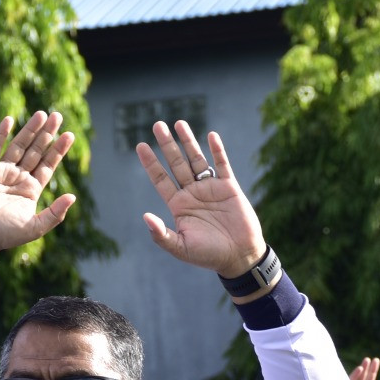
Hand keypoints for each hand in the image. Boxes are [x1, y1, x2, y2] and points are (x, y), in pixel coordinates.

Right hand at [0, 111, 76, 257]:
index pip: (48, 165)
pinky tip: (10, 120)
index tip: (69, 135)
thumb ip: (55, 213)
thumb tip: (73, 196)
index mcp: (30, 190)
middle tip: (57, 116)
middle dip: (47, 134)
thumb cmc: (6, 234)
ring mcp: (2, 172)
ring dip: (30, 130)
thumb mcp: (35, 227)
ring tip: (42, 114)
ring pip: (19, 145)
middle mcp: (18, 178)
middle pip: (36, 151)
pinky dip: (1, 134)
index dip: (58, 150)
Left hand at [137, 120, 265, 277]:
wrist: (239, 257)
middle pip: (176, 163)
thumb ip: (161, 234)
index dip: (150, 163)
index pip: (160, 179)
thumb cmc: (208, 255)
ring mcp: (210, 188)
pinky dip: (217, 150)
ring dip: (188, 142)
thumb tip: (145, 216)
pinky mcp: (229, 187)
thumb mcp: (181, 248)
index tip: (140, 146)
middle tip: (157, 125)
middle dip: (166, 144)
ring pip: (196, 160)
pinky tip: (211, 136)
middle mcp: (192, 193)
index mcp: (178, 205)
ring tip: (179, 123)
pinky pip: (222, 165)